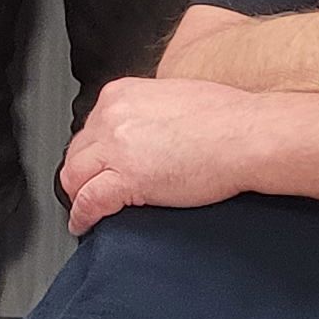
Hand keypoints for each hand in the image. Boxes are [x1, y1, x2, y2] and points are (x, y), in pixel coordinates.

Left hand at [60, 76, 264, 232]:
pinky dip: (83, 216)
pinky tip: (85, 224)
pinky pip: (89, 201)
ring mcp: (116, 147)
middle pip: (77, 151)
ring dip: (77, 195)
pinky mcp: (127, 179)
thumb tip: (145, 130)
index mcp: (122, 94)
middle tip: (88, 187)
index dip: (93, 150)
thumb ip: (148, 111)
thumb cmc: (226, 117)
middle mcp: (113, 116)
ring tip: (84, 210)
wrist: (244, 135)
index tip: (97, 162)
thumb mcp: (173, 96)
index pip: (90, 126)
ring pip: (74, 176)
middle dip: (81, 172)